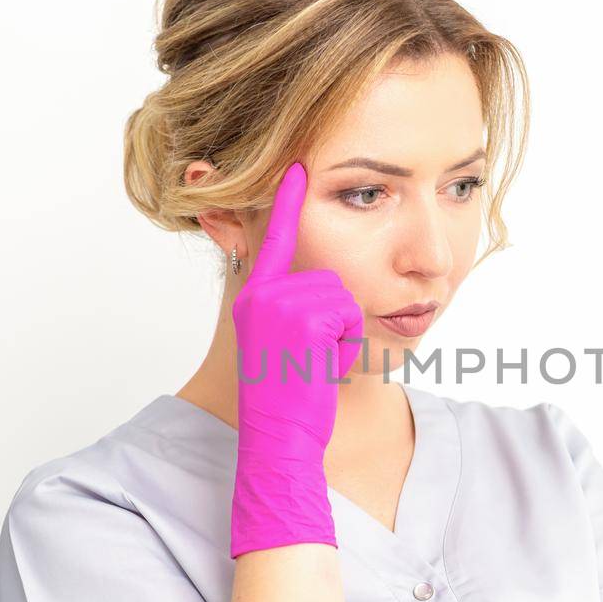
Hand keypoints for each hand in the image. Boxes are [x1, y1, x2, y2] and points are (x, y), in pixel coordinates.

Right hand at [229, 160, 364, 557]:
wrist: (279, 438)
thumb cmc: (290, 398)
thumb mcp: (283, 345)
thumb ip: (290, 307)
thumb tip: (319, 285)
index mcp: (254, 294)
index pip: (275, 237)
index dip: (287, 201)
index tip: (297, 163)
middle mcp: (259, 292)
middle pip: (329, 271)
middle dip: (337, 315)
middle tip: (312, 355)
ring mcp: (276, 302)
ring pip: (342, 291)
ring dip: (343, 330)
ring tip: (316, 360)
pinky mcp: (301, 316)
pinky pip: (347, 311)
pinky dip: (346, 341)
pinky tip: (321, 365)